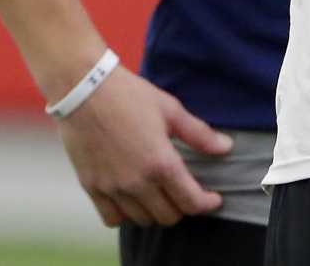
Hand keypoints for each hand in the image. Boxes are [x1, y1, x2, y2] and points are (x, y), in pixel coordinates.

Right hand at [57, 66, 232, 227]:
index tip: (213, 200)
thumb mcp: (170, 110)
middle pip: (168, 216)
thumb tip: (226, 148)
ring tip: (161, 195)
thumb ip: (199, 134)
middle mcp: (137, 182)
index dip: (207, 204)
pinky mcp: (91, 187)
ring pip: (142, 220)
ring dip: (156, 212)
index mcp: (161, 163)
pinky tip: (133, 200)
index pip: (191, 202)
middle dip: (183, 207)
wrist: (84, 89)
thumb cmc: (130, 95)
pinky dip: (126, 215)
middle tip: (186, 193)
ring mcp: (112, 188)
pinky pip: (112, 219)